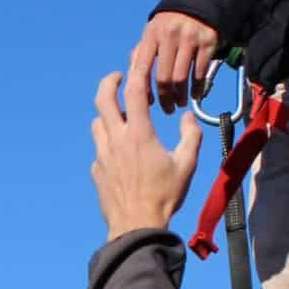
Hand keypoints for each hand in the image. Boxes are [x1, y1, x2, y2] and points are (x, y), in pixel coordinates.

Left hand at [91, 37, 202, 238]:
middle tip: (118, 79)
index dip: (135, 71)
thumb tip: (188, 117)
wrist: (136, 226)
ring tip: (124, 118)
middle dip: (109, 83)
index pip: (134, 91)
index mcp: (139, 134)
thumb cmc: (165, 196)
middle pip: (103, 99)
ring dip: (109, 114)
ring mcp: (102, 155)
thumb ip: (191, 135)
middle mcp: (116, 140)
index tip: (136, 62)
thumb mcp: (187, 164)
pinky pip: (99, 149)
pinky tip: (122, 154)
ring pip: (98, 123)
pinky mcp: (97, 171)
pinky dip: (108, 143)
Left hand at [143, 10, 218, 112]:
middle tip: (167, 108)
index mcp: (151, 34)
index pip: (143, 67)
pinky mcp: (208, 42)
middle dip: (165, 98)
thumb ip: (141, 54)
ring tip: (180, 103)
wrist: (198, 4)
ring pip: (182, 78)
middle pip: (163, 77)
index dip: (144, 90)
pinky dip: (197, 88)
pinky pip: (200, 73)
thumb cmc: (169, 26)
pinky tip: (194, 95)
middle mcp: (170, 34)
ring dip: (180, 96)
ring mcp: (190, 38)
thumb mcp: (152, 33)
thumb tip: (132, 82)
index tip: (148, 103)